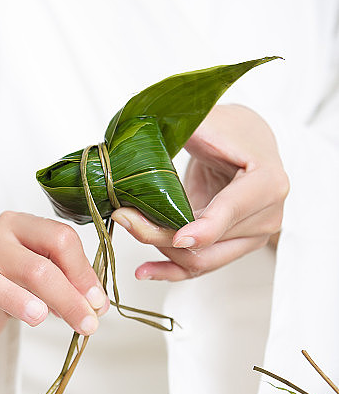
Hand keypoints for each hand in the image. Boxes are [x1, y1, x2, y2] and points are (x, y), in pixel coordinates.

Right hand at [0, 211, 108, 343]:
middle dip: (68, 297)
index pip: (60, 240)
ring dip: (19, 301)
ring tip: (41, 319)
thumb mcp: (45, 273)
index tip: (99, 303)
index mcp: (20, 225)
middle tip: (90, 325)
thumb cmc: (16, 279)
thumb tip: (97, 305)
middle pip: (36, 264)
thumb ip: (69, 282)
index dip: (84, 273)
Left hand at [111, 104, 288, 280]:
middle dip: (162, 234)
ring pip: (201, 260)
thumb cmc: (232, 132)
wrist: (246, 146)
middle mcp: (267, 217)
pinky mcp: (233, 249)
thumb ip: (188, 127)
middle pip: (209, 242)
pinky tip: (145, 270)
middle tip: (124, 216)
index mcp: (268, 183)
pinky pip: (200, 268)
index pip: (232, 211)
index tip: (176, 237)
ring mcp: (252, 238)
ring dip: (160, 251)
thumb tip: (148, 128)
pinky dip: (170, 271)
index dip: (204, 228)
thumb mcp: (211, 122)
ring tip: (129, 228)